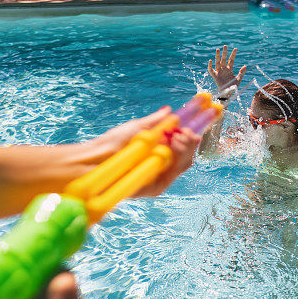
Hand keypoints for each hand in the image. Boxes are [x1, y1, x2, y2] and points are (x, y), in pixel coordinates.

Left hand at [86, 107, 200, 196]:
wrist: (97, 159)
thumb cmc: (112, 143)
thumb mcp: (138, 127)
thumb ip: (156, 121)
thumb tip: (169, 111)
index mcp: (156, 152)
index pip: (181, 145)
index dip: (192, 134)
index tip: (201, 121)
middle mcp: (159, 166)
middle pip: (186, 155)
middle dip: (192, 141)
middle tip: (187, 131)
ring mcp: (158, 178)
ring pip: (184, 163)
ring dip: (187, 147)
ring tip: (179, 136)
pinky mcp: (156, 187)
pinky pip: (174, 173)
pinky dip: (179, 157)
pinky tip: (175, 144)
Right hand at [207, 45, 246, 92]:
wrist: (227, 94)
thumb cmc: (233, 87)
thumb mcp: (238, 79)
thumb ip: (241, 73)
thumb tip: (245, 66)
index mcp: (229, 70)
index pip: (231, 60)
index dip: (233, 55)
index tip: (235, 49)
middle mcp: (224, 69)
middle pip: (224, 59)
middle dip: (224, 53)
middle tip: (225, 46)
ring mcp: (219, 72)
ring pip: (218, 62)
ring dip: (217, 56)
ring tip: (218, 49)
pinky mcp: (215, 76)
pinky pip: (211, 70)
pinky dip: (210, 66)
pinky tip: (210, 61)